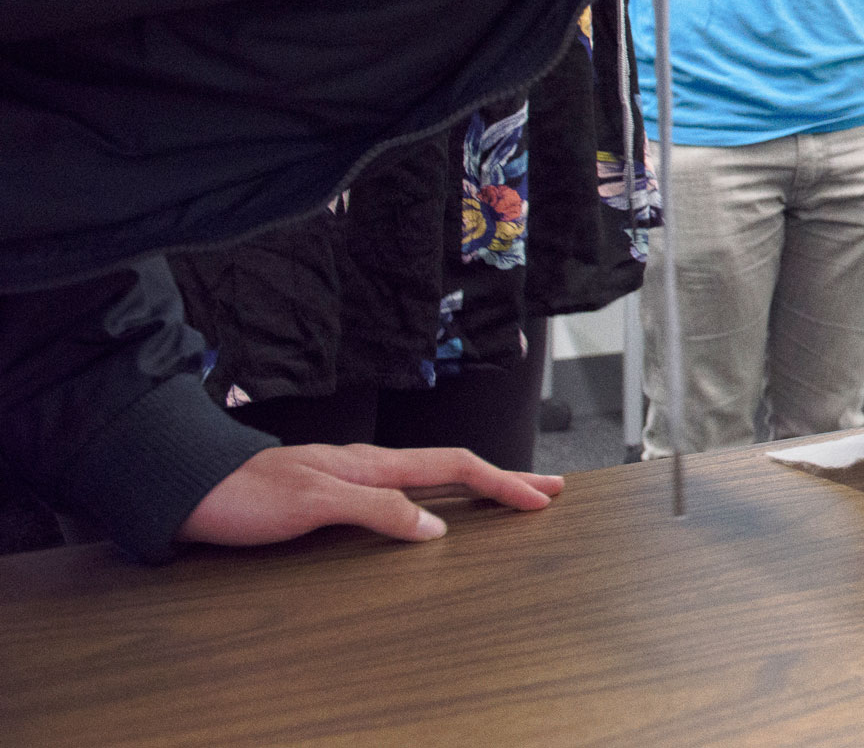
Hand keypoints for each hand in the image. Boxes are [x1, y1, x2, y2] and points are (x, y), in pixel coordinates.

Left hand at [176, 443, 563, 547]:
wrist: (188, 489)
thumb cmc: (244, 496)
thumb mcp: (313, 503)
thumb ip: (376, 510)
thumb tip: (435, 527)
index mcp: (372, 464)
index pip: (452, 467)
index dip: (500, 483)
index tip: (538, 500)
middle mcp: (369, 467)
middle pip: (452, 468)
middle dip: (504, 479)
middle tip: (548, 491)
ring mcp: (352, 479)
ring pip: (431, 479)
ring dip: (476, 486)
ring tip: (508, 495)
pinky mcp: (334, 496)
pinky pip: (405, 493)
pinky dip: (439, 497)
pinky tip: (436, 511)